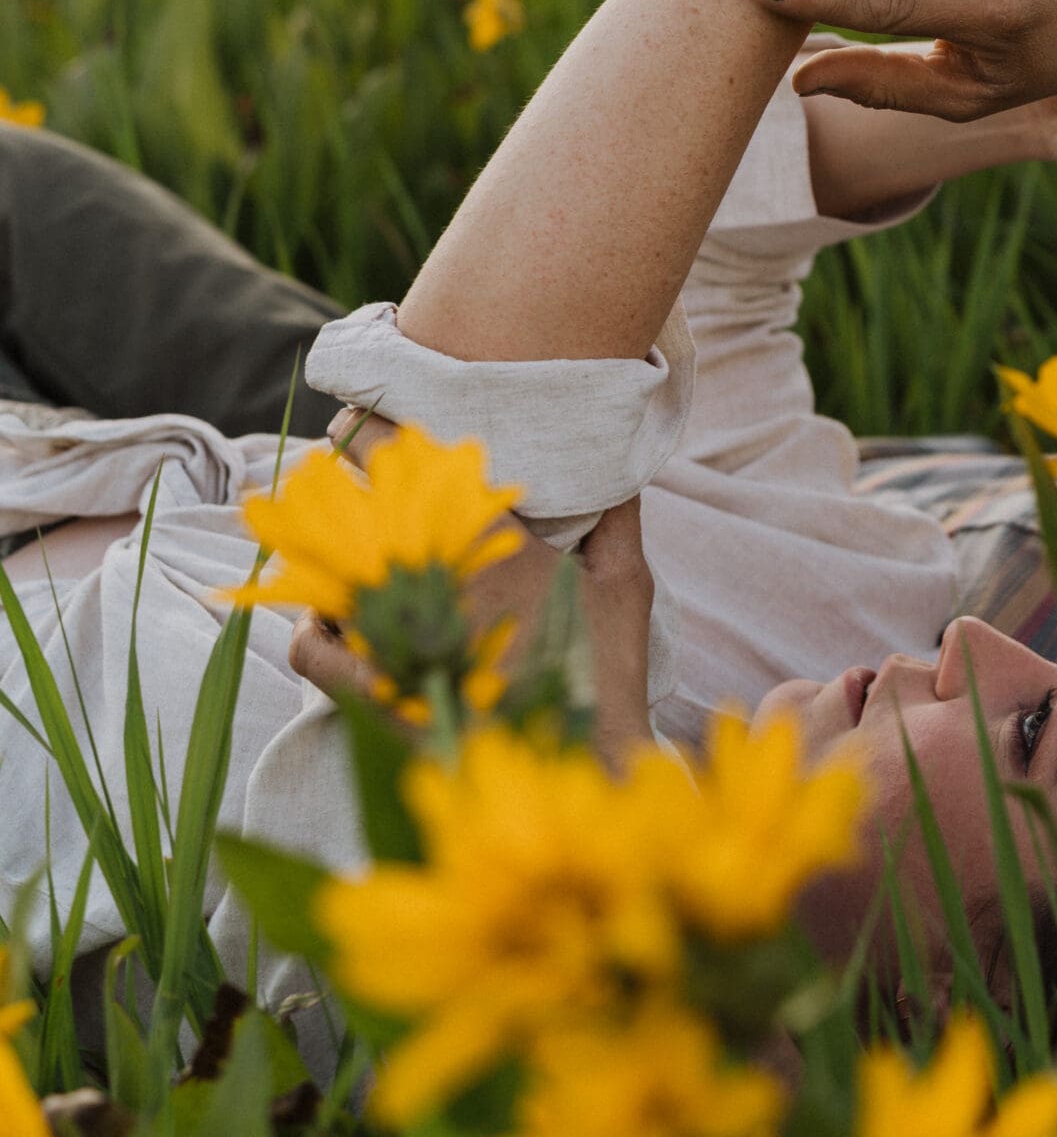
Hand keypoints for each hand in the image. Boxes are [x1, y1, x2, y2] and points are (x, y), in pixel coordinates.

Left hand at [290, 415, 655, 764]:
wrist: (579, 765)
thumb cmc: (603, 674)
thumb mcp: (626, 586)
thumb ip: (616, 517)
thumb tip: (614, 466)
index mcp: (492, 550)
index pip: (416, 468)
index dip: (378, 430)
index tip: (364, 411)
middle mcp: (436, 588)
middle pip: (359, 509)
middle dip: (339, 474)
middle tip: (334, 455)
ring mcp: (400, 642)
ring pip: (328, 569)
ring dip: (320, 541)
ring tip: (322, 523)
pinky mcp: (379, 694)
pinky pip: (314, 650)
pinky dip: (312, 626)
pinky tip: (327, 611)